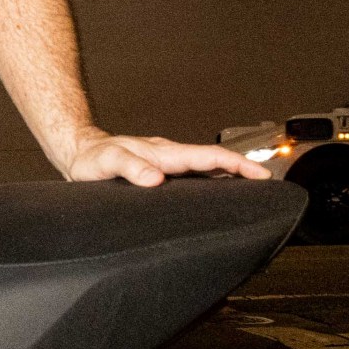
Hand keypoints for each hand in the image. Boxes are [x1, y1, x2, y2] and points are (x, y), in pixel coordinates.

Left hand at [52, 129, 267, 185]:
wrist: (80, 153)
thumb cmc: (93, 159)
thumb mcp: (108, 163)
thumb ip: (130, 168)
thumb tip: (156, 179)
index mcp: (164, 153)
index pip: (209, 157)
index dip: (236, 165)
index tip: (260, 174)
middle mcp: (170, 156)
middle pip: (215, 162)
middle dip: (244, 170)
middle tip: (268, 184)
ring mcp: (168, 163)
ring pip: (207, 169)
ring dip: (231, 177)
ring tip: (253, 191)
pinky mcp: (161, 172)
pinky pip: (193, 176)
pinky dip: (212, 182)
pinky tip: (218, 195)